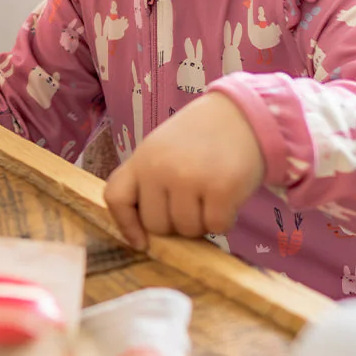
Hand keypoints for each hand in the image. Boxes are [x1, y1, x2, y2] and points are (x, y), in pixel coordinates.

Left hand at [103, 93, 265, 250]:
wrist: (240, 115)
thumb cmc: (199, 138)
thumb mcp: (161, 150)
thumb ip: (149, 182)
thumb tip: (145, 233)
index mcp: (141, 159)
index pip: (115, 198)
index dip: (126, 225)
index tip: (141, 241)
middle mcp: (159, 168)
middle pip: (155, 225)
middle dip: (174, 224)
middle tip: (191, 203)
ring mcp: (189, 178)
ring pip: (187, 230)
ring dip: (201, 222)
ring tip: (209, 195)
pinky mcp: (221, 189)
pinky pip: (217, 227)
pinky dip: (224, 220)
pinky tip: (226, 197)